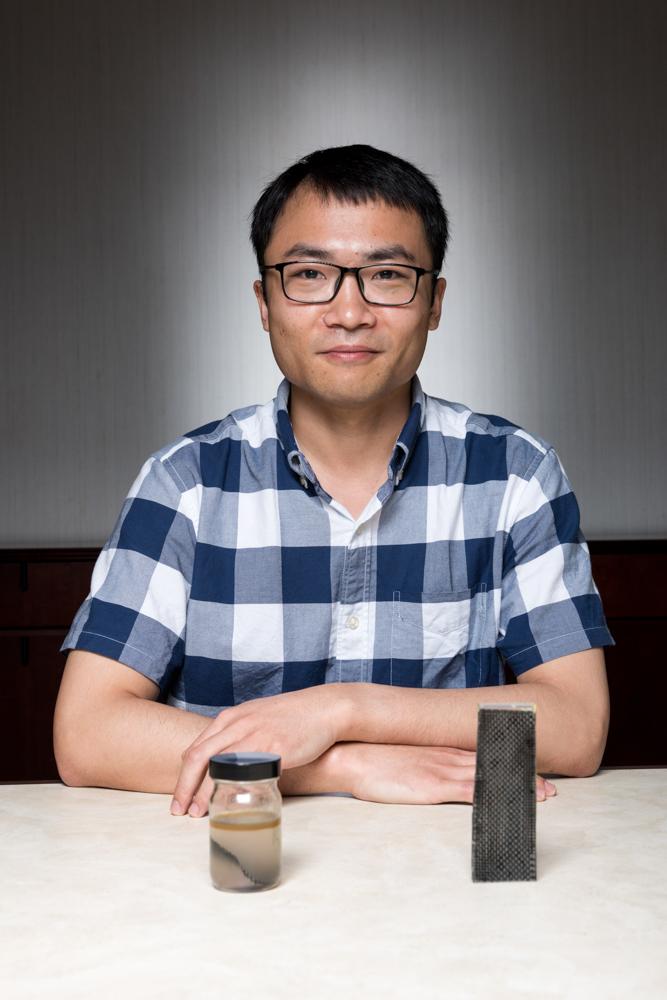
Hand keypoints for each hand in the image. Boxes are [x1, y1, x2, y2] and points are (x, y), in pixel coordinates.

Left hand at [170, 685, 344, 817]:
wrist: (324, 708)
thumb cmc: (292, 716)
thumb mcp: (256, 718)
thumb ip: (238, 735)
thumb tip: (224, 761)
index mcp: (231, 718)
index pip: (195, 749)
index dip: (183, 776)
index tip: (180, 797)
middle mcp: (237, 725)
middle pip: (197, 758)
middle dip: (183, 788)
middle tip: (178, 811)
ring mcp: (255, 735)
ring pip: (217, 767)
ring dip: (203, 793)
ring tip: (197, 814)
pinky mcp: (273, 748)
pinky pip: (246, 772)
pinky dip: (232, 790)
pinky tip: (229, 805)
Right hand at [342, 743, 556, 804]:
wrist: (351, 756)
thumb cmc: (373, 760)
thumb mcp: (403, 759)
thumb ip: (421, 764)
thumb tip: (431, 775)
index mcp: (441, 751)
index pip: (482, 756)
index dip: (509, 765)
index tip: (530, 773)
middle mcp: (447, 758)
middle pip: (494, 766)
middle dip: (523, 778)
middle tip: (549, 789)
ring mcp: (443, 771)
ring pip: (489, 778)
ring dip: (517, 788)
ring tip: (541, 796)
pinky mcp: (435, 786)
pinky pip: (470, 793)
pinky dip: (492, 798)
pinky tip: (508, 805)